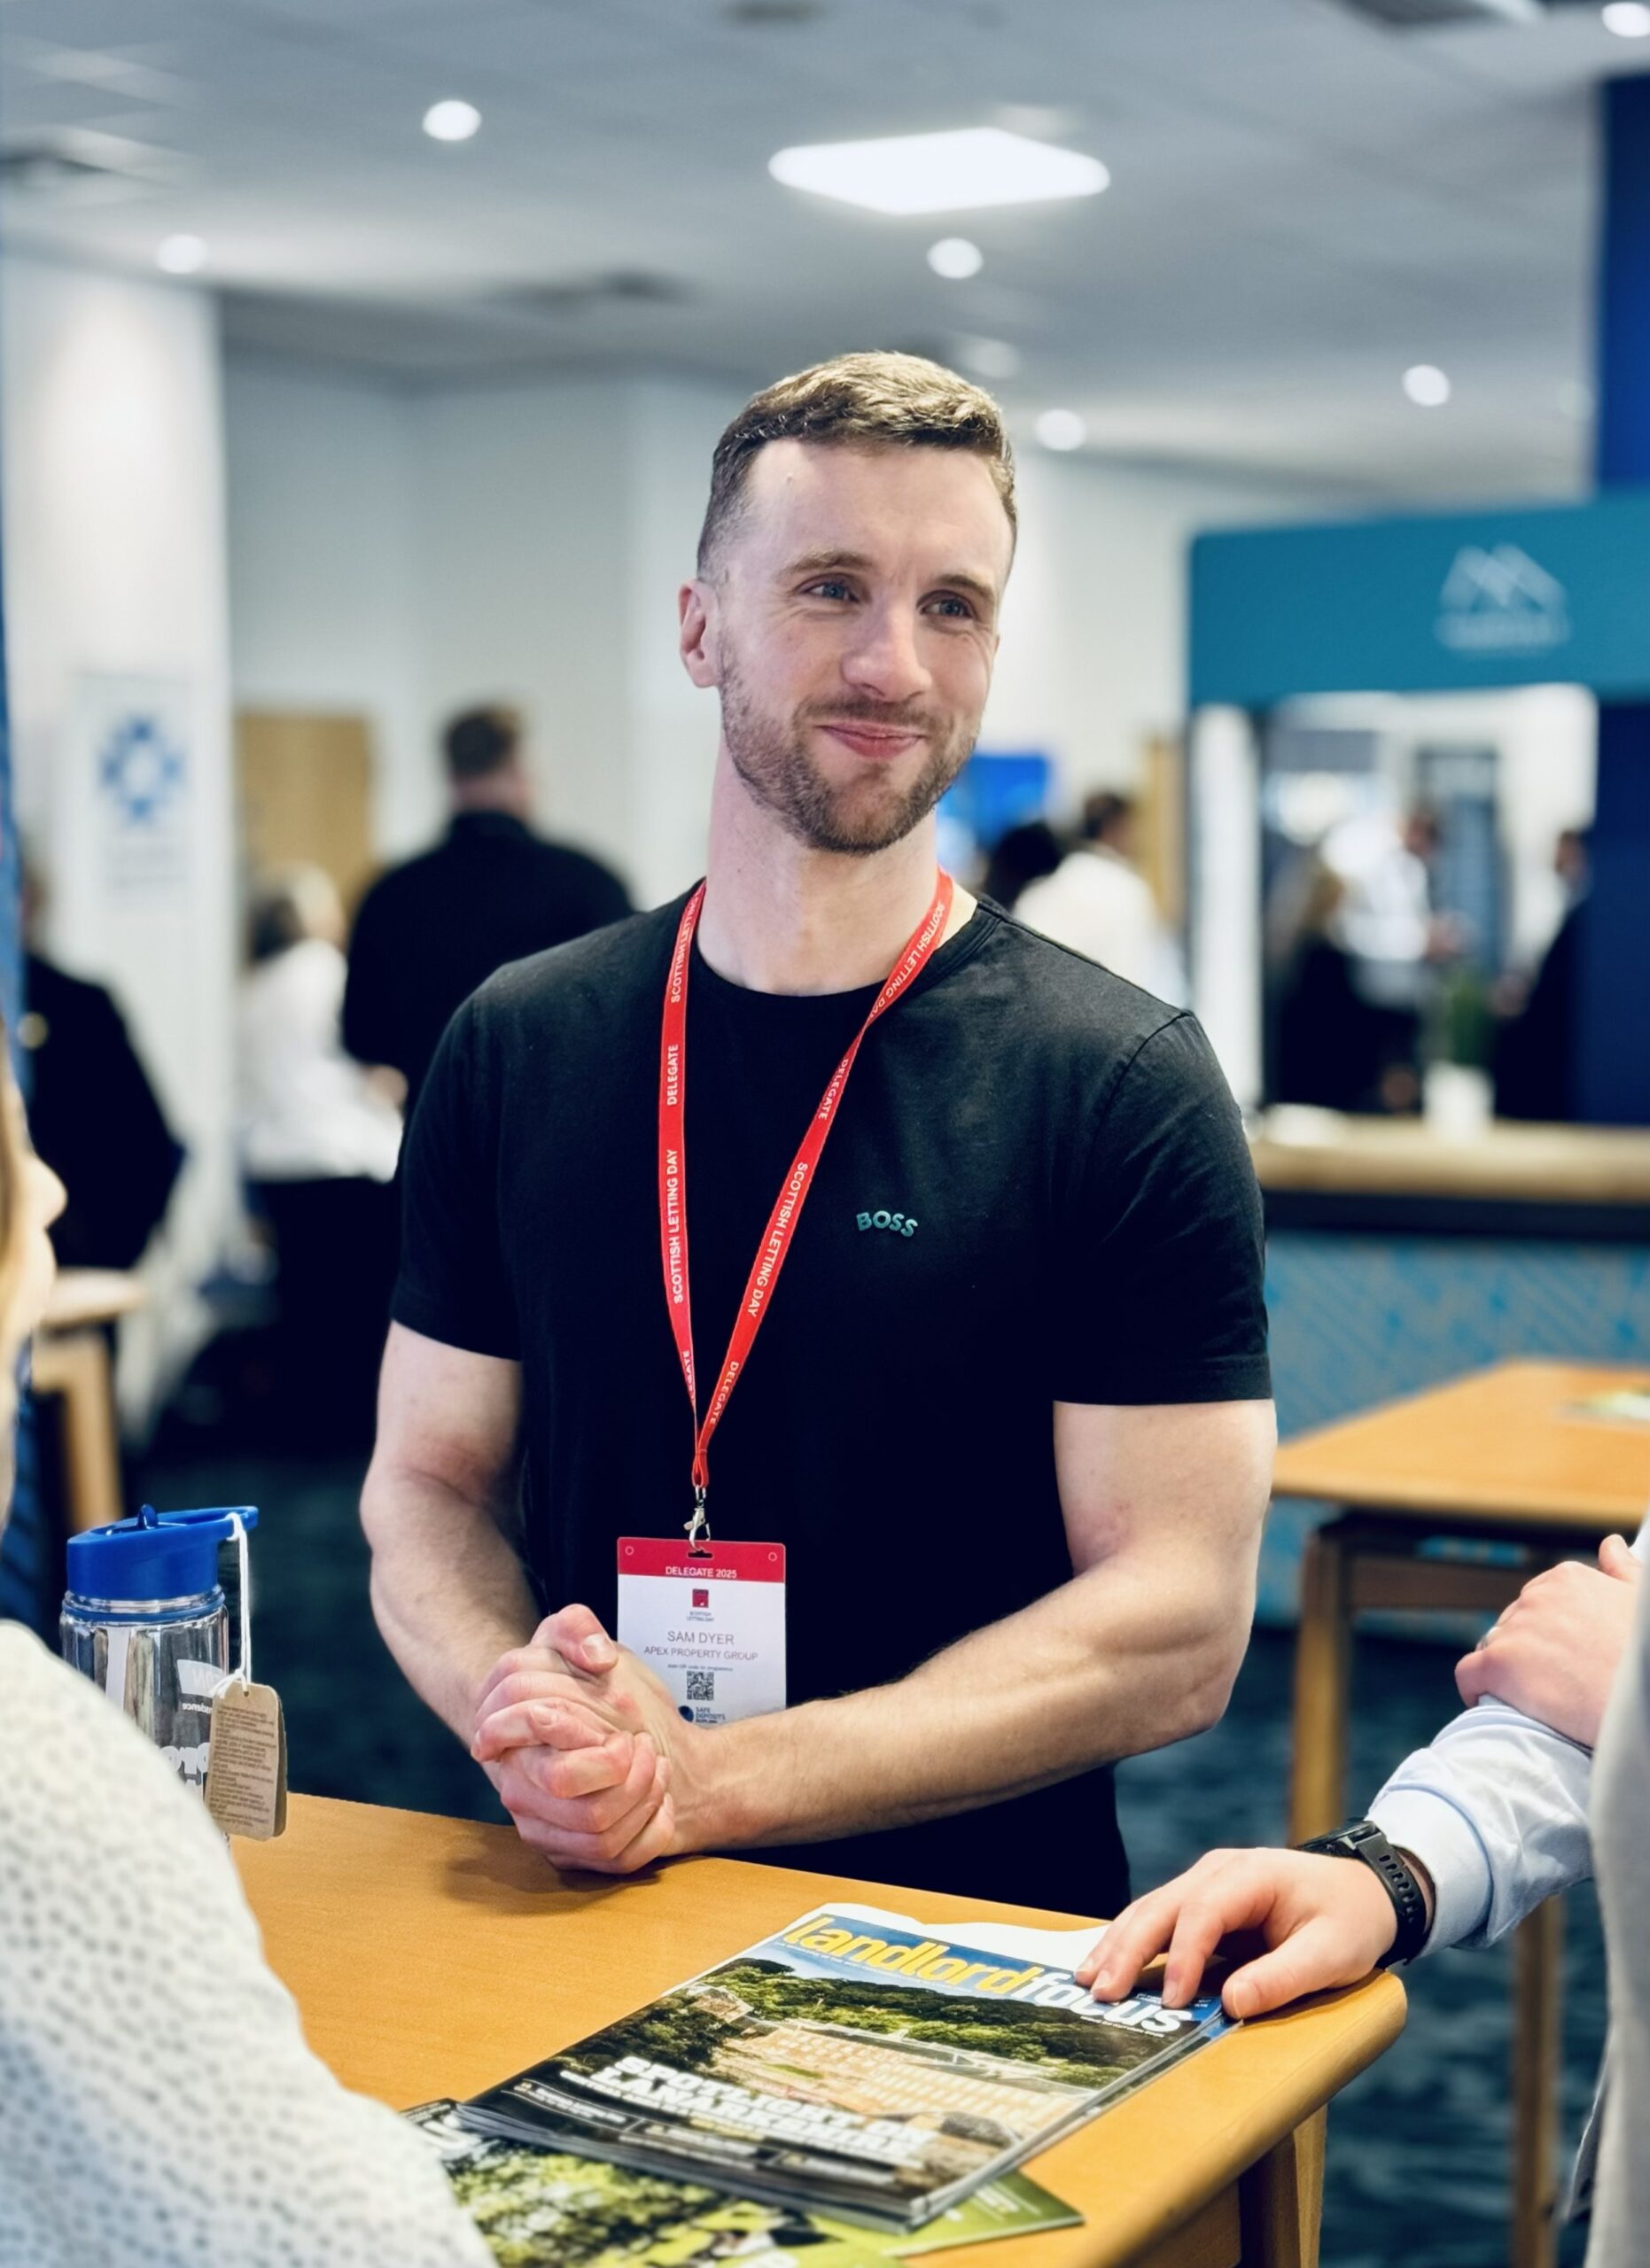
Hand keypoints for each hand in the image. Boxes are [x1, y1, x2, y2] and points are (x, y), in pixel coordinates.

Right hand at [470, 1604, 685, 1872]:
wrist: (602, 1731)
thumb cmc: (589, 1686)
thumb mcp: (578, 1639)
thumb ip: (575, 1628)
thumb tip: (596, 1658)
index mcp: (505, 1728)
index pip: (535, 1724)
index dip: (581, 1719)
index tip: (617, 1711)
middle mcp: (513, 1782)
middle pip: (562, 1781)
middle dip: (619, 1763)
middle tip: (639, 1743)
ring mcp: (536, 1824)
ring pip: (595, 1827)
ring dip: (642, 1793)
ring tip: (655, 1766)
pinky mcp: (566, 1855)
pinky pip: (615, 1858)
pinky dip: (651, 1827)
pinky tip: (659, 1800)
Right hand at [1074, 1847, 1403, 2018]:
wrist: (1364, 1890)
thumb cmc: (1351, 1920)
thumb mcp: (1332, 1954)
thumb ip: (1283, 1978)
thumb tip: (1231, 2004)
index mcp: (1250, 1876)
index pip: (1204, 1912)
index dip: (1184, 1956)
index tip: (1176, 2003)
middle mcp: (1218, 1871)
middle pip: (1162, 1906)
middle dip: (1129, 1948)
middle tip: (1101, 1991)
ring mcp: (1206, 1882)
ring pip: (1151, 1909)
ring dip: (1119, 1944)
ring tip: (1089, 1980)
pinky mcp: (1202, 1902)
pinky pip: (1159, 1920)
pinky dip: (1131, 1942)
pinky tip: (1106, 1965)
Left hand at [1455, 1535, 1640, 1747]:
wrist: (1643, 1703)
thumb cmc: (1645, 1659)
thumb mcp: (1639, 1600)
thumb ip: (1622, 1570)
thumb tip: (1610, 1545)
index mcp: (1568, 1579)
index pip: (1538, 1600)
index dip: (1547, 1631)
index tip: (1562, 1653)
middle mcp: (1537, 1597)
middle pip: (1513, 1623)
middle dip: (1526, 1648)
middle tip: (1552, 1679)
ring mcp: (1515, 1630)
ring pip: (1492, 1646)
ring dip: (1505, 1668)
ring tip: (1531, 1695)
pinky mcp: (1498, 1664)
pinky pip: (1468, 1673)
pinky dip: (1474, 1687)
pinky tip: (1488, 1700)